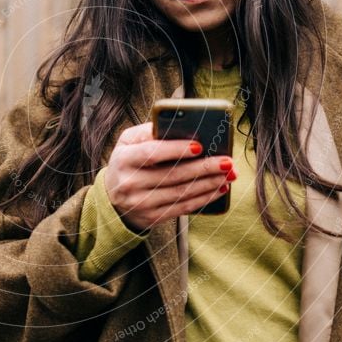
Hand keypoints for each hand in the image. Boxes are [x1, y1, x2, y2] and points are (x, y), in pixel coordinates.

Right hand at [103, 121, 236, 230]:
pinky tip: (219, 188)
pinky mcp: (153, 217)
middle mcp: (130, 183)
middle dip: (204, 168)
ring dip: (209, 183)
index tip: (200, 146)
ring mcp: (142, 203)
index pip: (152, 153)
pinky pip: (183, 208)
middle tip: (227, 161)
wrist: (112, 200)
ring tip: (229, 173)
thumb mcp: (128, 142)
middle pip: (173, 175)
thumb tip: (180, 124)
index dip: (176, 150)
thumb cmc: (128, 163)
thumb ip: (149, 132)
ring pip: (182, 193)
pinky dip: (205, 198)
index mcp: (124, 159)